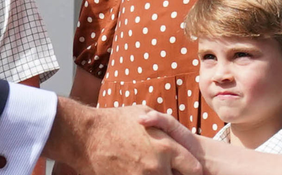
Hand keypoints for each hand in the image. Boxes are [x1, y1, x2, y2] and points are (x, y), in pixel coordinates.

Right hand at [44, 99, 201, 174]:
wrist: (86, 136)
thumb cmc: (115, 121)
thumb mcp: (145, 114)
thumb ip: (166, 126)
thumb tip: (177, 138)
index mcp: (166, 147)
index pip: (195, 169)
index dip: (192, 171)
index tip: (187, 170)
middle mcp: (157, 167)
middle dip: (174, 174)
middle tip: (165, 168)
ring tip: (146, 167)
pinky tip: (133, 170)